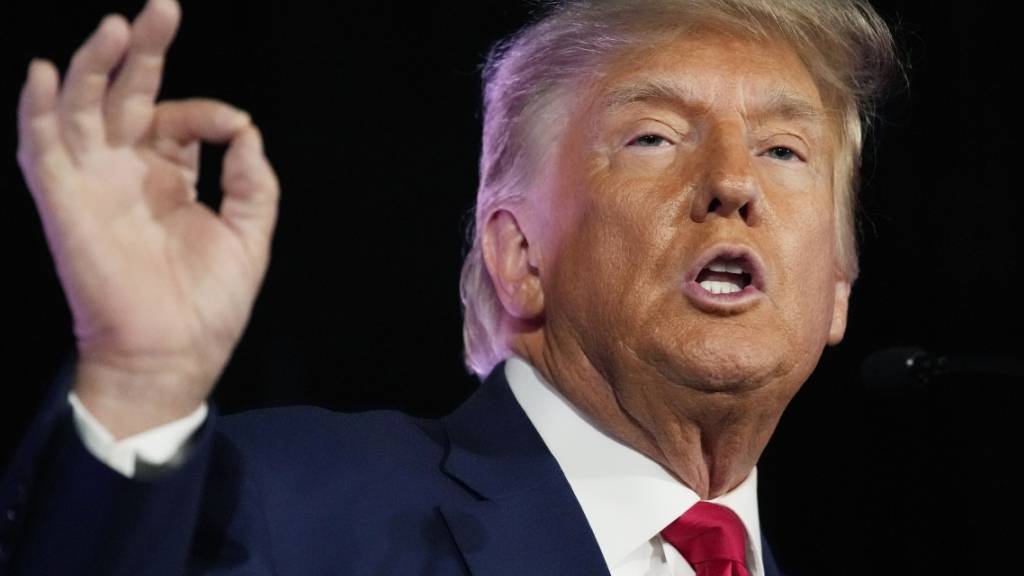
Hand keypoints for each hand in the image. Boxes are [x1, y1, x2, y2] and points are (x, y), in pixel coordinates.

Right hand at [16, 0, 278, 436]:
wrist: (172, 355)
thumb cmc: (209, 304)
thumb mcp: (249, 234)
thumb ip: (252, 179)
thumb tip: (244, 128)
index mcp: (168, 178)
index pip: (178, 119)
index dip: (206, 111)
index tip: (231, 127)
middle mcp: (126, 173)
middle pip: (127, 96)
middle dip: (143, 50)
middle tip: (161, 8)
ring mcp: (93, 184)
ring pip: (82, 108)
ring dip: (94, 65)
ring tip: (116, 26)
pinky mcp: (64, 203)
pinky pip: (41, 149)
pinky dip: (38, 111)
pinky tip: (46, 73)